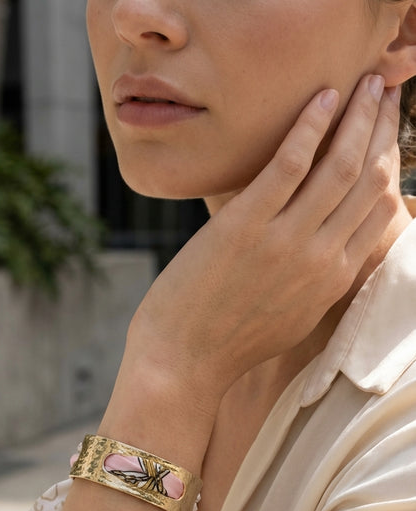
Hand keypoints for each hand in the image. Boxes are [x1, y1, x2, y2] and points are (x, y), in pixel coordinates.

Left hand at [124, 74, 400, 416]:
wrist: (184, 364)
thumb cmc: (228, 343)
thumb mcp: (290, 318)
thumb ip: (315, 282)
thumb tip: (326, 250)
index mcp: (334, 280)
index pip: (380, 210)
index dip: (389, 165)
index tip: (386, 135)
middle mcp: (322, 259)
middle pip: (369, 181)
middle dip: (383, 129)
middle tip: (385, 92)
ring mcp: (286, 242)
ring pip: (340, 166)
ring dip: (359, 117)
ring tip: (367, 84)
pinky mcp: (247, 227)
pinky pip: (291, 164)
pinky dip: (310, 126)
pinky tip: (321, 97)